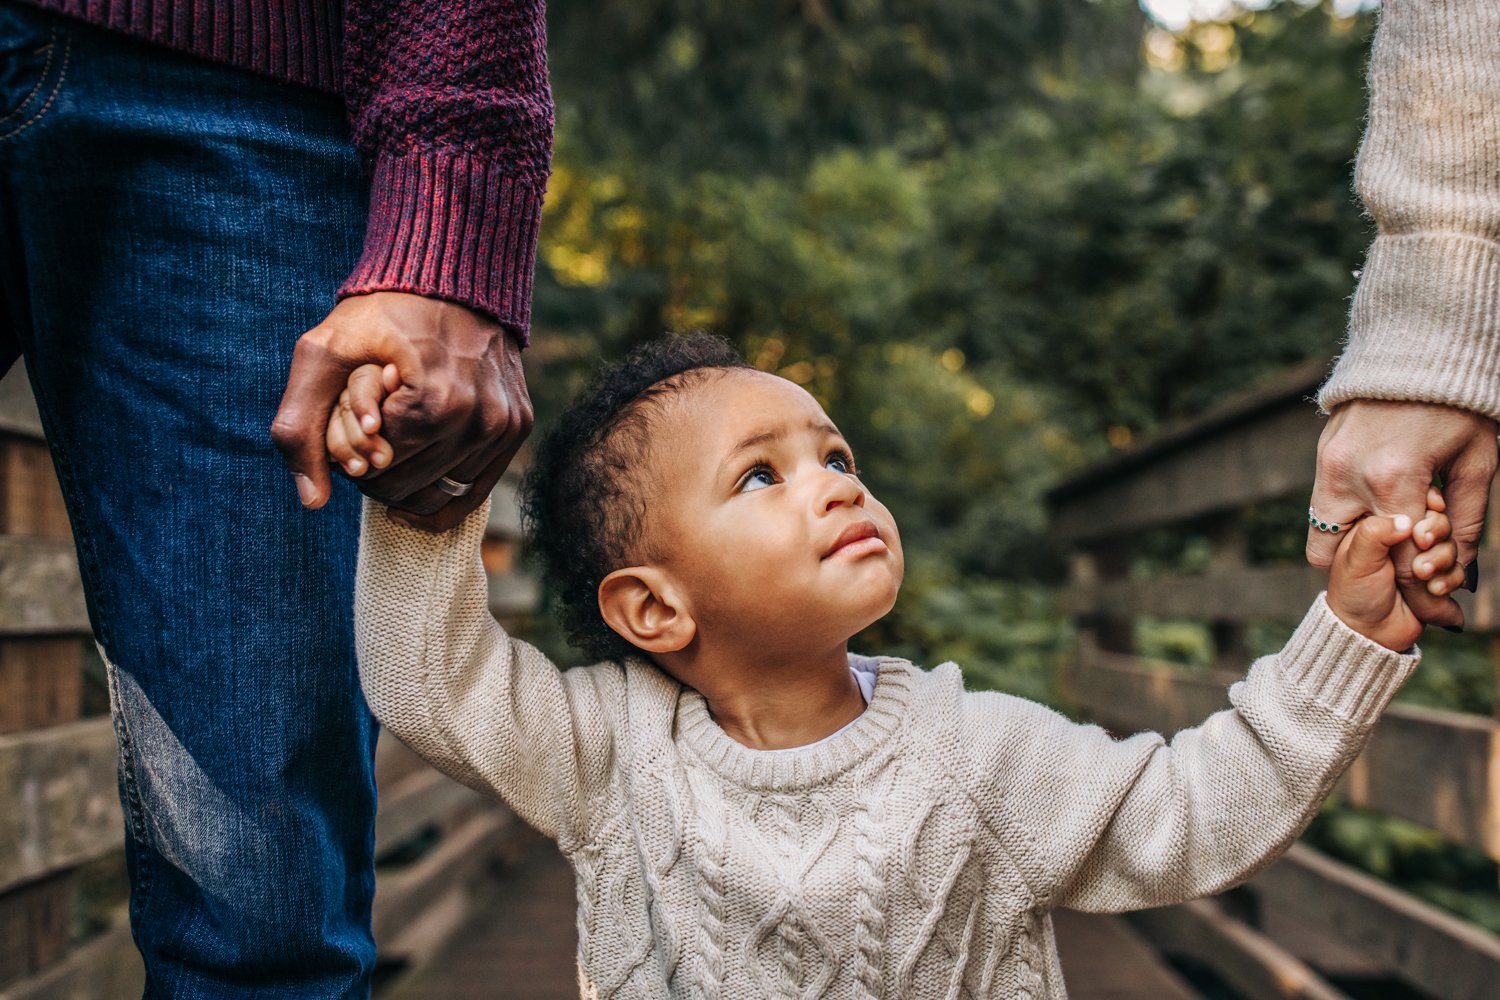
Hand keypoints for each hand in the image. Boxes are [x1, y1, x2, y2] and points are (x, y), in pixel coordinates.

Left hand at [271, 292, 533, 531]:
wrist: (453, 275)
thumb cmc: (381, 310)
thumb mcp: (323, 354)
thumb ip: (299, 426)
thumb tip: (311, 501)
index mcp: (435, 406)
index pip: (374, 471)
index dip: (347, 453)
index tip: (347, 420)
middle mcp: (479, 422)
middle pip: (406, 487)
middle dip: (374, 471)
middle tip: (364, 437)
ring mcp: (504, 427)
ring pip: (440, 495)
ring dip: (406, 483)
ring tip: (389, 449)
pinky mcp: (517, 428)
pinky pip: (475, 490)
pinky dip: (441, 498)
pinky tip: (412, 496)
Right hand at [1308, 400, 1495, 628]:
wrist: (1420, 347)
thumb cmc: (1460, 405)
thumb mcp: (1477, 463)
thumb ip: (1468, 521)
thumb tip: (1458, 572)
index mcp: (1394, 479)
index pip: (1400, 557)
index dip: (1422, 581)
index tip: (1437, 587)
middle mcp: (1349, 476)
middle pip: (1343, 558)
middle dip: (1377, 569)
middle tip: (1408, 562)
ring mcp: (1328, 465)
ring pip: (1322, 537)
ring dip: (1356, 545)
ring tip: (1392, 533)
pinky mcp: (1322, 454)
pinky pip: (1324, 505)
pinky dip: (1351, 516)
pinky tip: (1381, 503)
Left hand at [1328, 487, 1460, 649]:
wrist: (1368, 633)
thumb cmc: (1353, 594)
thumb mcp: (1356, 561)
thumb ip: (1375, 534)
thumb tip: (1405, 519)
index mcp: (1380, 524)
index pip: (1411, 500)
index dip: (1426, 502)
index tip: (1430, 507)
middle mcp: (1402, 538)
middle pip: (1437, 520)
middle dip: (1435, 533)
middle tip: (1423, 545)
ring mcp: (1421, 557)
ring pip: (1450, 545)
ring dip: (1441, 559)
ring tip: (1421, 576)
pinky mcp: (1436, 577)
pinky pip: (1458, 570)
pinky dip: (1450, 579)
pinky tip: (1434, 590)